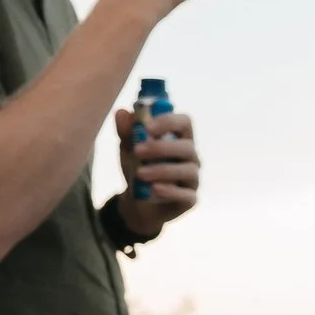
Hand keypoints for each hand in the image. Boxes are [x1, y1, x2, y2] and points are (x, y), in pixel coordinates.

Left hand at [114, 104, 199, 234]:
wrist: (138, 202)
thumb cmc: (138, 168)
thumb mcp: (128, 149)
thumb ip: (126, 132)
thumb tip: (121, 112)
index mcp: (179, 138)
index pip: (184, 122)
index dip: (168, 121)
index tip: (147, 127)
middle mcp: (191, 157)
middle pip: (187, 147)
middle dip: (161, 148)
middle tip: (137, 151)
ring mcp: (192, 178)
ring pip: (188, 170)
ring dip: (162, 170)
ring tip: (139, 174)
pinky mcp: (190, 199)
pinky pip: (186, 195)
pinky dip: (170, 191)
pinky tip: (154, 189)